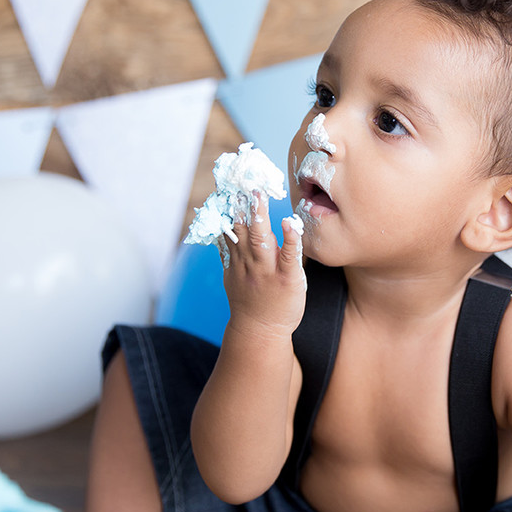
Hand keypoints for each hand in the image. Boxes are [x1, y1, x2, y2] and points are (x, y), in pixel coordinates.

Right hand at [221, 194, 306, 338]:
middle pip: (242, 228)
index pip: (230, 225)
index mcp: (237, 257)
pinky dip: (290, 240)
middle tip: (241, 180)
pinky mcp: (287, 279)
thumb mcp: (232, 274)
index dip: (229, 204)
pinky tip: (290, 223)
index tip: (228, 182)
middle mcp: (249, 261)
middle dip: (240, 204)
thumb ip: (229, 250)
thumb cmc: (250, 301)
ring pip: (260, 239)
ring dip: (258, 216)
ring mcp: (267, 270)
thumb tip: (220, 229)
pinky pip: (289, 257)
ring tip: (257, 194)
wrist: (260, 332)